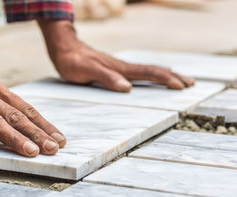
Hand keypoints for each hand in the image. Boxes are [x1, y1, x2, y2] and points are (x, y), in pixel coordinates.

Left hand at [38, 20, 194, 91]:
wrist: (64, 48)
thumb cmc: (73, 61)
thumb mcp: (87, 71)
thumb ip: (106, 78)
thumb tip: (127, 88)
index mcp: (119, 68)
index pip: (147, 73)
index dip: (165, 79)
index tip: (181, 86)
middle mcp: (122, 67)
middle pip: (152, 71)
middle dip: (172, 77)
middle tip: (191, 83)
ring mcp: (119, 67)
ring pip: (146, 70)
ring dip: (164, 76)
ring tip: (179, 80)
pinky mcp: (113, 68)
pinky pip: (137, 72)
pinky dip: (151, 75)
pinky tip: (151, 77)